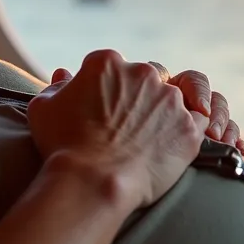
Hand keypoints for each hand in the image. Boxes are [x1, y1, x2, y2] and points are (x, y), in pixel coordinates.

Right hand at [28, 49, 207, 208]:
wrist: (92, 181)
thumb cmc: (62, 145)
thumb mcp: (44, 108)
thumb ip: (56, 86)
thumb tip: (64, 75)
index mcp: (107, 62)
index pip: (113, 66)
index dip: (108, 86)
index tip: (103, 106)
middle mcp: (143, 73)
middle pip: (147, 75)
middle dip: (139, 94)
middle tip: (128, 122)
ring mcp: (169, 99)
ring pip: (173, 97)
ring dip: (164, 111)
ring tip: (151, 136)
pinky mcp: (188, 128)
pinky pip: (199, 121)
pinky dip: (190, 127)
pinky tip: (177, 140)